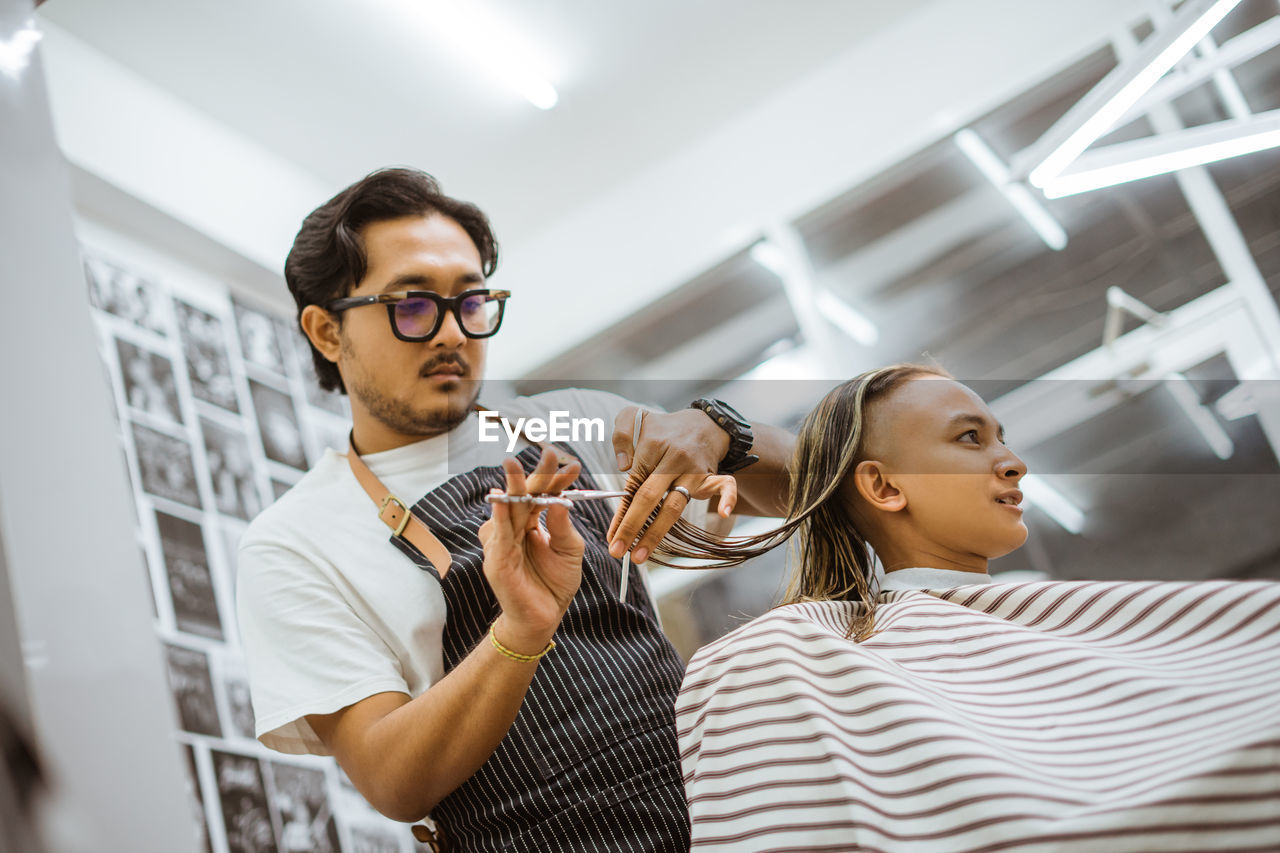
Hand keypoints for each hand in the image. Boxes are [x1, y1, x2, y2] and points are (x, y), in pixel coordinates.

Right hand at [478, 449, 584, 652]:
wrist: (544, 617)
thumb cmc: (555, 583)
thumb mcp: (569, 550)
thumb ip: (563, 526)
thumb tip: (561, 500)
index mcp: (533, 522)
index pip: (544, 494)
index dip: (557, 479)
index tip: (573, 465)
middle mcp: (515, 527)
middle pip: (524, 494)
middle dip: (535, 473)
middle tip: (549, 454)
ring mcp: (503, 540)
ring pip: (507, 507)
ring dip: (511, 485)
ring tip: (515, 465)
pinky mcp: (496, 558)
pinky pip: (497, 533)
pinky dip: (498, 515)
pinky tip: (501, 498)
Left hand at [607, 407, 738, 563]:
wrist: (702, 424)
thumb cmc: (662, 428)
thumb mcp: (634, 418)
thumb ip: (621, 436)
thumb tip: (624, 466)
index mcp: (651, 448)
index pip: (632, 486)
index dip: (620, 514)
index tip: (610, 537)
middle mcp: (673, 460)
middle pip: (650, 498)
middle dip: (632, 528)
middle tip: (618, 552)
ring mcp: (694, 470)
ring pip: (675, 505)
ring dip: (657, 532)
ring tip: (641, 555)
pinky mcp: (711, 476)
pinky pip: (725, 485)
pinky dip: (727, 497)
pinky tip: (723, 513)